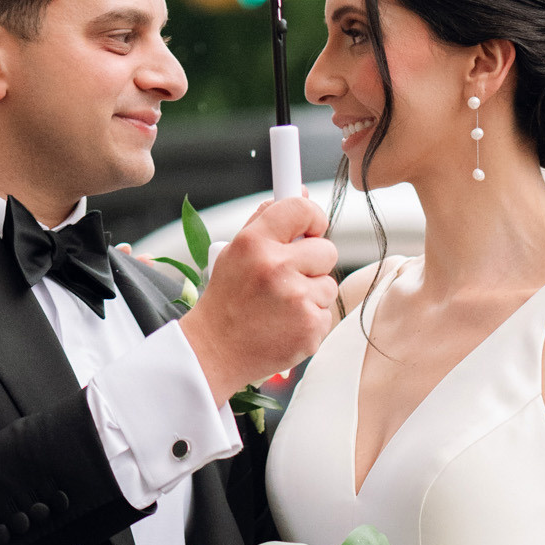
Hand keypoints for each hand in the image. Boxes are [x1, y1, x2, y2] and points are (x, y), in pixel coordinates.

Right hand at [178, 196, 336, 406]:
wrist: (215, 351)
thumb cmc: (227, 300)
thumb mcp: (235, 251)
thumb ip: (268, 220)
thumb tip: (302, 193)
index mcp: (255, 243)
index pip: (303, 209)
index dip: (313, 217)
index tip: (311, 228)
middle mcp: (276, 267)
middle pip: (327, 249)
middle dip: (314, 262)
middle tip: (289, 277)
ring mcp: (296, 300)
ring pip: (329, 284)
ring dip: (312, 293)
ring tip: (282, 305)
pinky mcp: (310, 328)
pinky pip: (326, 313)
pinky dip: (310, 319)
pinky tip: (285, 324)